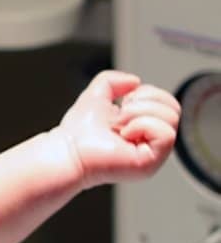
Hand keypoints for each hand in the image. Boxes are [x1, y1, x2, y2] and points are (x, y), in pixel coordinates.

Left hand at [57, 69, 179, 189]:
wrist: (68, 149)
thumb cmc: (79, 131)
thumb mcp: (98, 93)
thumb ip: (114, 80)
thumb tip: (136, 81)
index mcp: (146, 129)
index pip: (168, 103)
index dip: (148, 94)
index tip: (123, 103)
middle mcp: (152, 143)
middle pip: (174, 108)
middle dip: (144, 102)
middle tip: (120, 115)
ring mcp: (154, 155)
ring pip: (171, 119)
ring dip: (139, 113)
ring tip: (119, 124)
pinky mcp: (150, 162)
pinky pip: (166, 135)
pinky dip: (141, 125)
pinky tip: (124, 134)